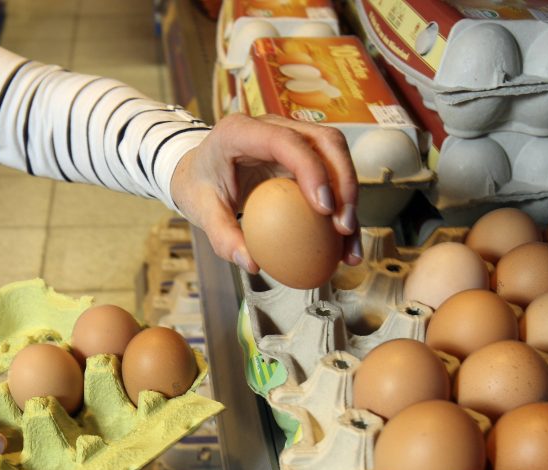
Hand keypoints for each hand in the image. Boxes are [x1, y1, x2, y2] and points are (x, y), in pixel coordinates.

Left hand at [169, 113, 361, 271]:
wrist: (197, 171)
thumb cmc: (198, 185)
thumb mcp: (201, 211)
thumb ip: (222, 237)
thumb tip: (252, 264)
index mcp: (241, 131)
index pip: (287, 141)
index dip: (312, 170)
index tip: (324, 208)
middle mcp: (272, 127)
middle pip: (324, 141)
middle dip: (344, 182)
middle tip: (344, 226)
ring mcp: (291, 137)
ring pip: (335, 154)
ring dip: (350, 194)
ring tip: (349, 237)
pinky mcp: (303, 155)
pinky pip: (330, 174)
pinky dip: (341, 204)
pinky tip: (345, 241)